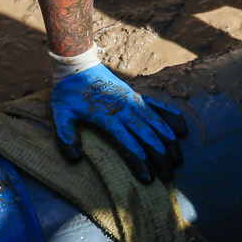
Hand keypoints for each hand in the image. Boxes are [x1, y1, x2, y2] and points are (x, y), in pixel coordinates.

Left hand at [50, 65, 190, 183]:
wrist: (78, 65)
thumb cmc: (68, 91)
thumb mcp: (60, 113)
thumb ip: (66, 135)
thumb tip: (76, 160)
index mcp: (107, 115)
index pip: (127, 140)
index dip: (139, 158)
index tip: (149, 176)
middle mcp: (124, 108)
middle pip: (147, 135)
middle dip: (159, 156)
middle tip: (169, 176)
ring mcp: (133, 101)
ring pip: (156, 123)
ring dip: (168, 142)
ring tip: (178, 159)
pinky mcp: (136, 96)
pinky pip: (158, 107)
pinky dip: (170, 117)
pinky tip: (181, 129)